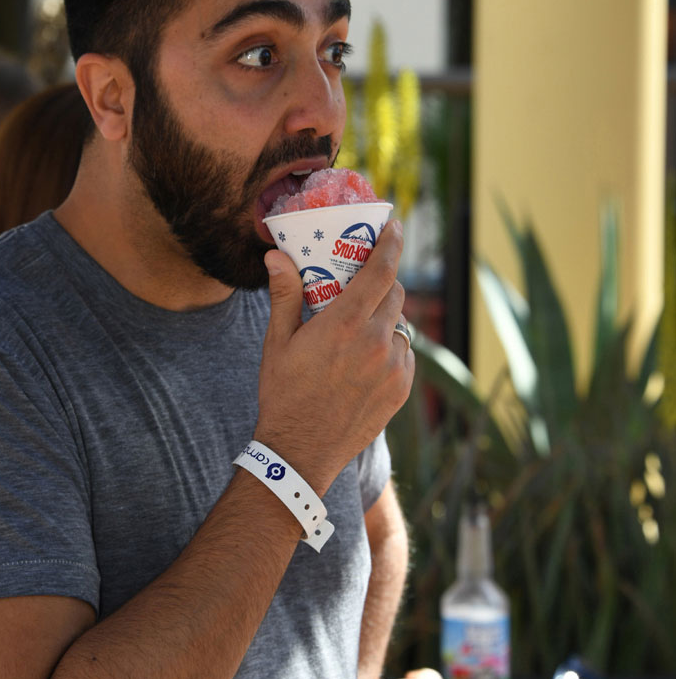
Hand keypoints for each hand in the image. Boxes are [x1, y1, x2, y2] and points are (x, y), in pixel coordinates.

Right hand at [255, 220, 413, 493]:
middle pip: (394, 293)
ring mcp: (393, 368)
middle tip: (363, 280)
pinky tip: (366, 359)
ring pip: (399, 326)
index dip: (391, 243)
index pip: (382, 270)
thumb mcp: (278, 342)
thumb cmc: (283, 393)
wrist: (300, 452)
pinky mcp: (400, 390)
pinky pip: (403, 355)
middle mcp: (376, 342)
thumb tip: (275, 255)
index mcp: (345, 323)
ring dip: (384, 318)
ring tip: (359, 329)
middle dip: (382, 281)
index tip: (394, 226)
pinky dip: (389, 349)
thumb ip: (285, 295)